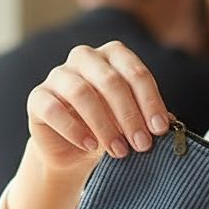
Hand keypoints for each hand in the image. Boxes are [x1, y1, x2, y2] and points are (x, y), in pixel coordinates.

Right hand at [26, 41, 170, 174]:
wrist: (73, 151)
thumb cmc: (109, 130)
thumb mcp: (132, 123)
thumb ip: (148, 118)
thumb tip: (171, 122)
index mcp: (112, 57)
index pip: (134, 71)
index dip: (149, 101)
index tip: (159, 129)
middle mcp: (84, 58)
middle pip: (109, 80)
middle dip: (129, 115)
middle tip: (142, 144)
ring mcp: (58, 75)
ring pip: (81, 92)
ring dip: (104, 125)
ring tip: (119, 151)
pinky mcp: (37, 98)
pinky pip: (53, 109)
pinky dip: (74, 130)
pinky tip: (89, 147)